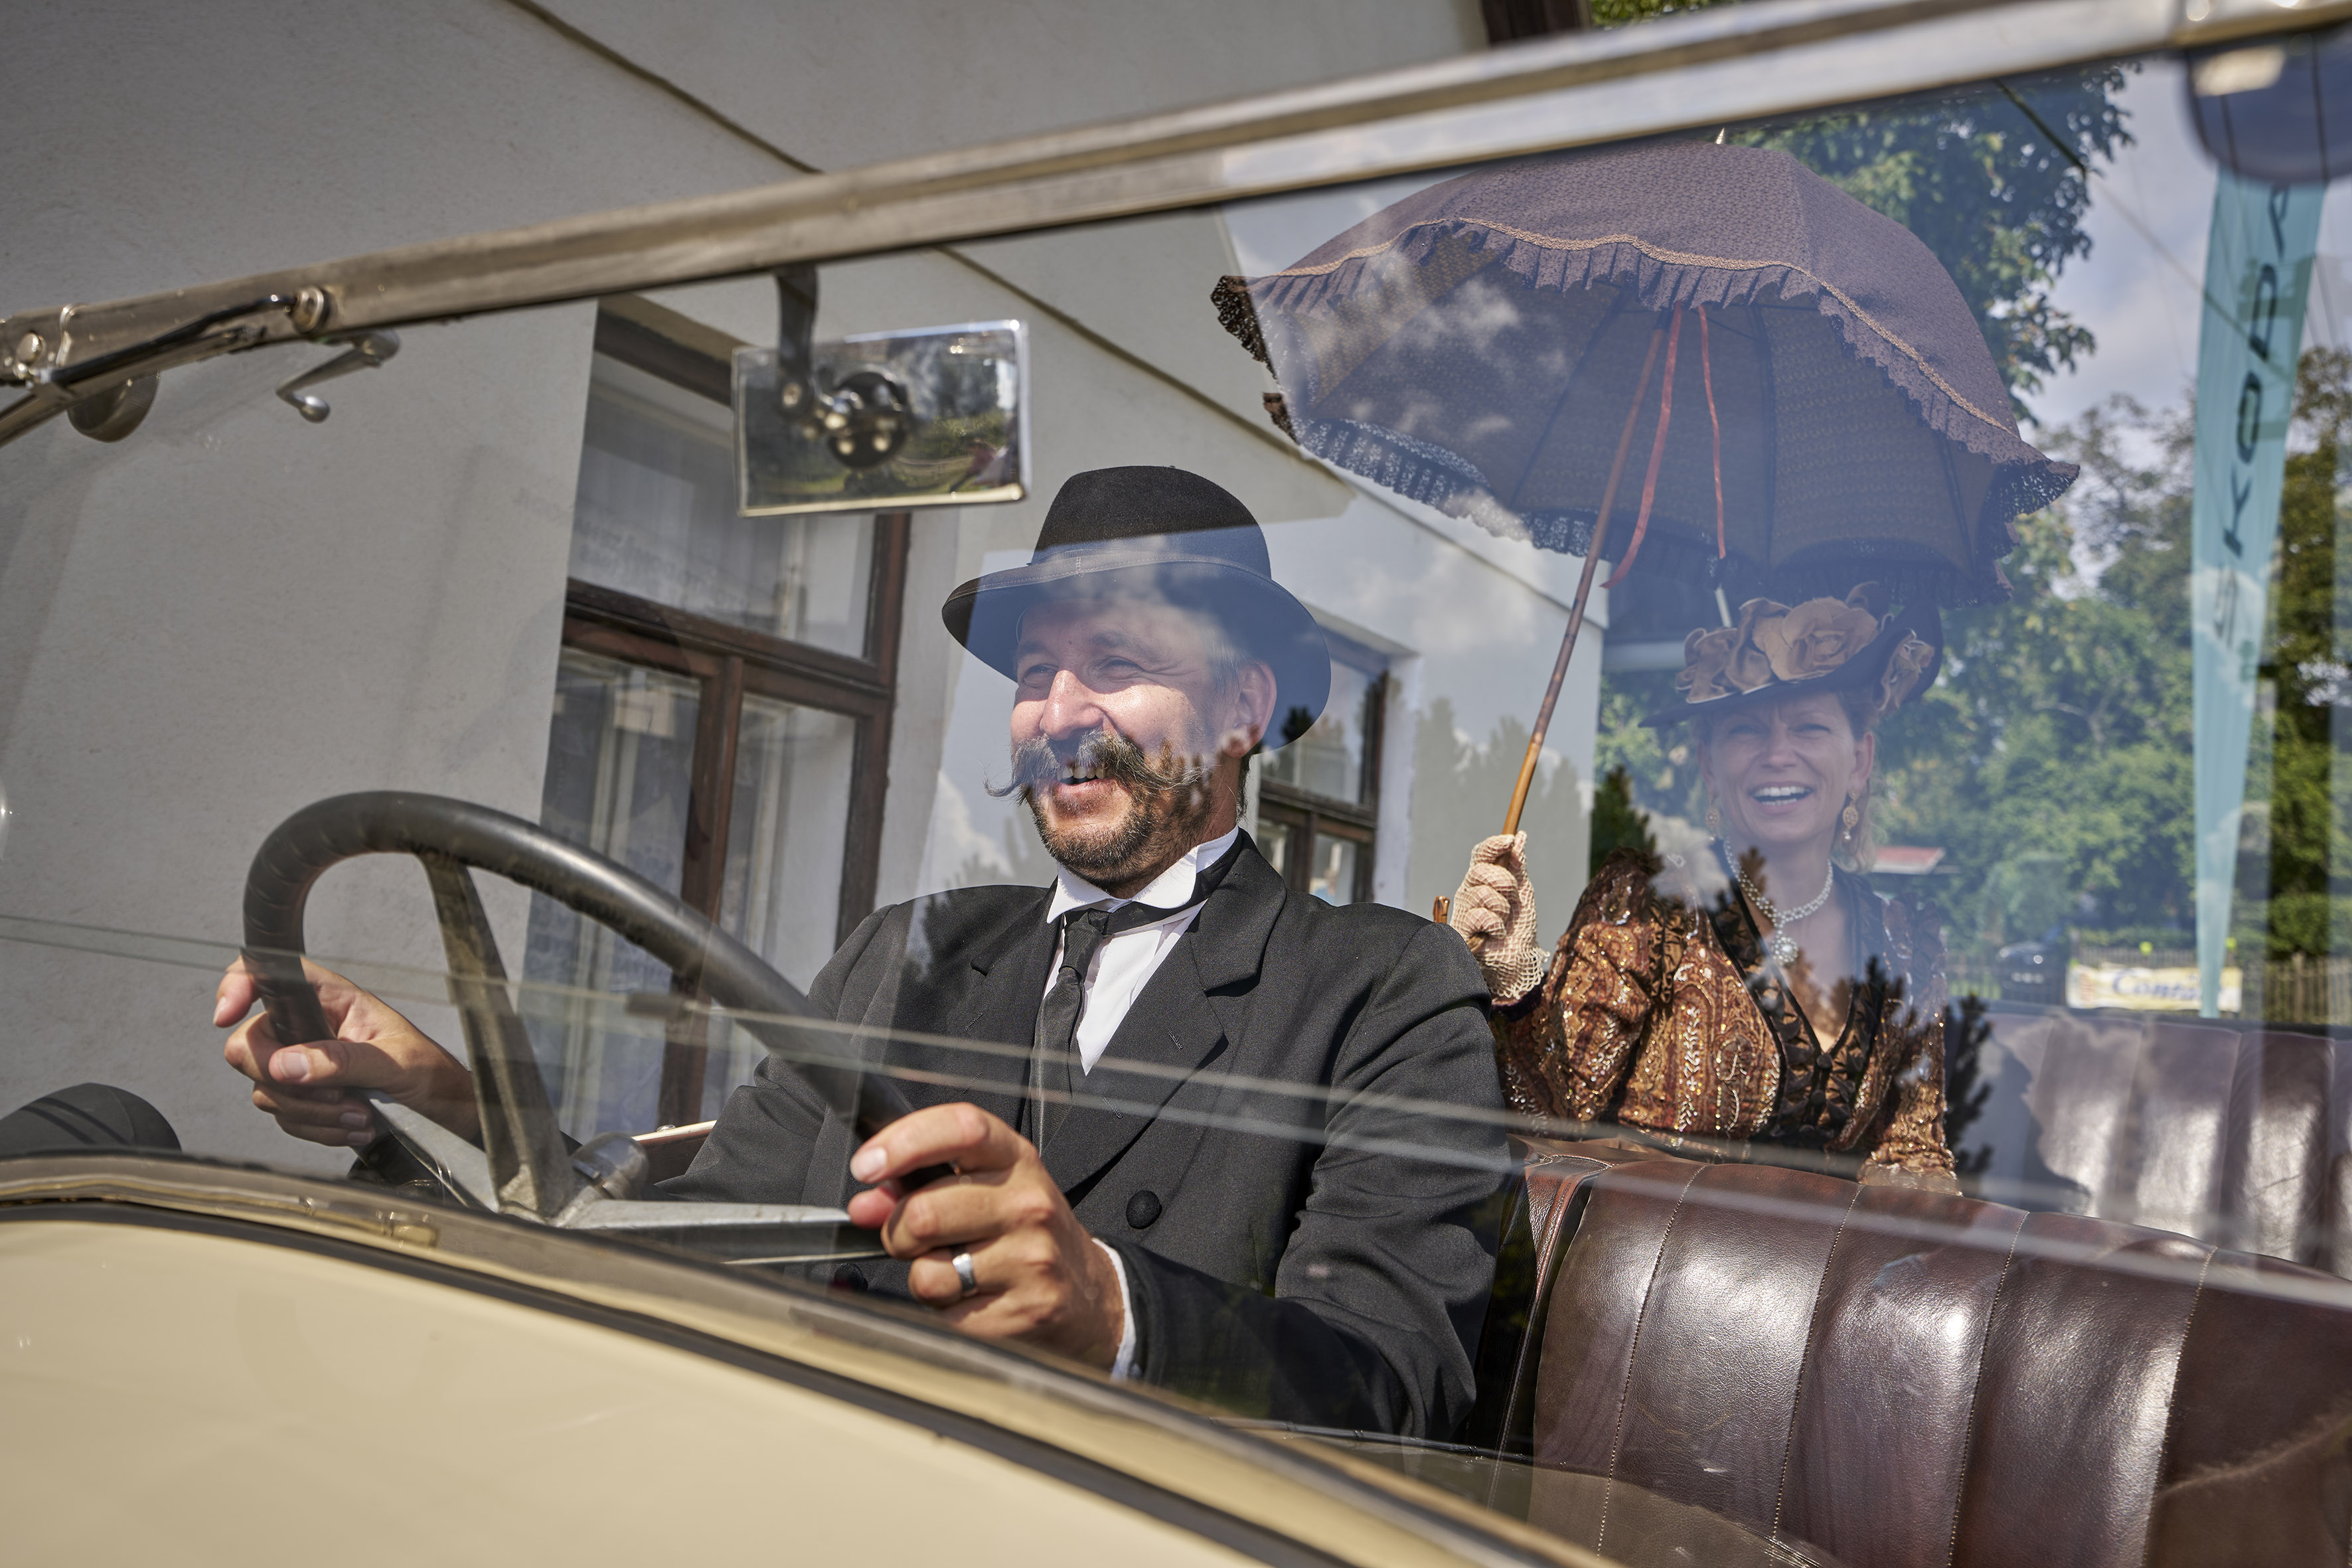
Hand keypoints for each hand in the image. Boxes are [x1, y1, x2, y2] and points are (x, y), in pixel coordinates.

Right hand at [216, 957, 478, 1146]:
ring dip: (313, 1112)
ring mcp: (303, 1064)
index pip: (270, 973)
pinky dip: (318, 1128)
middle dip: (285, 1080)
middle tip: (337, 1094)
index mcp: (332, 1000)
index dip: (238, 984)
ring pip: (267, 1090)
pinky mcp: (305, 1098)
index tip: (227, 1015)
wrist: (445, 1114)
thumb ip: (340, 1061)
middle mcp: (310, 1027)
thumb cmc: (430, 1072)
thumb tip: (285, 1065)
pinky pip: (285, 1117)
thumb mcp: (394, 1063)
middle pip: (251, 1045)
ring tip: (361, 1114)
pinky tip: (356, 1126)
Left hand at [845, 1104, 1125, 1368]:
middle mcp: (1029, 1204)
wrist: (1089, 1295)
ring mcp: (1030, 1260)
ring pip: (928, 1273)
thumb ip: (919, 1185)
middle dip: (898, 1233)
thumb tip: (865, 1204)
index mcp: (1016, 1160)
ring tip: (954, 1272)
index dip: (904, 1142)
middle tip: (913, 1240)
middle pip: (924, 1213)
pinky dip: (944, 1314)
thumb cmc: (1023, 1233)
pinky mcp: (1024, 1312)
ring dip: (923, 1279)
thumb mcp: (984, 1190)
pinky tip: (972, 1301)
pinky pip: (945, 1317)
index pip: (960, 1129)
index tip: (866, 1165)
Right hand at [1449, 832, 1545, 1002]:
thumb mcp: (1523, 892)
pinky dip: (1496, 924)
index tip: (1509, 841)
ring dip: (1502, 908)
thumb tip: (1519, 837)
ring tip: (1504, 920)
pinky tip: (1496, 933)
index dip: (1493, 845)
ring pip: (1481, 893)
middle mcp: (1469, 891)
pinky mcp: (1461, 930)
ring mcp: (1463, 910)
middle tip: (1512, 897)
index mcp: (1483, 880)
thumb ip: (1518, 866)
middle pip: (1479, 870)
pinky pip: (1478, 916)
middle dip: (1504, 882)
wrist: (1518, 958)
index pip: (1481, 855)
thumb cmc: (1518, 926)